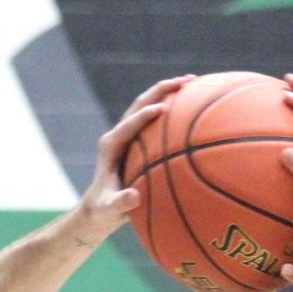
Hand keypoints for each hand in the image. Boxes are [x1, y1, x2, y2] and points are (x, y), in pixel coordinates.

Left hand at [74, 75, 193, 244]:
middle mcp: (118, 135)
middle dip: (161, 90)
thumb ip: (119, 203)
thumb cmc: (103, 211)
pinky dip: (173, 109)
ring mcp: (127, 135)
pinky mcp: (136, 140)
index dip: (144, 115)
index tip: (163, 108)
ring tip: (193, 82)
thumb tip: (134, 197)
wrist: (97, 209)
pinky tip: (195, 106)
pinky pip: (156, 119)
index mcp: (110, 145)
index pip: (129, 124)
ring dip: (168, 92)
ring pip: (148, 105)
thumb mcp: (108, 210)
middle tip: (186, 80)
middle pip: (140, 103)